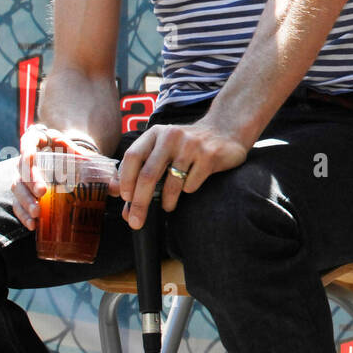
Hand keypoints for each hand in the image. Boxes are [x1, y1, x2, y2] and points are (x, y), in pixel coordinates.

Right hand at [12, 124, 109, 230]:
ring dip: (25, 201)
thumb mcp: (86, 159)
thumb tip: (117, 188)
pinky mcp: (23, 193)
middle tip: (42, 193)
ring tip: (37, 214)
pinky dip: (22, 214)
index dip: (27, 149)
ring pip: (17, 188)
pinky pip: (17, 203)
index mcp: (41, 142)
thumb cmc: (76, 157)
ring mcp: (22, 176)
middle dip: (30, 182)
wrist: (70, 161)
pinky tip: (32, 225)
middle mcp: (27, 159)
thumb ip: (100, 169)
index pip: (28, 141)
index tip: (31, 157)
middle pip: (22, 169)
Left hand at [118, 120, 247, 228]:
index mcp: (156, 132)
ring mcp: (192, 145)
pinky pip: (191, 185)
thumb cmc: (188, 145)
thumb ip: (144, 172)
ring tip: (167, 206)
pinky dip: (188, 190)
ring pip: (171, 184)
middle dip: (140, 203)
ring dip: (166, 202)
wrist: (226, 130)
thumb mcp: (164, 149)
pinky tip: (192, 184)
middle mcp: (172, 136)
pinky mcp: (209, 156)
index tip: (126, 200)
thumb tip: (127, 211)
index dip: (126, 181)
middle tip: (136, 222)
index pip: (132, 157)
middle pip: (148, 174)